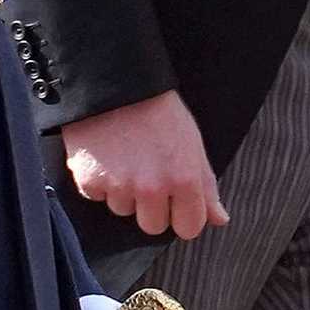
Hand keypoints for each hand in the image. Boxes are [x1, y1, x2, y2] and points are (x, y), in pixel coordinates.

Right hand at [63, 91, 227, 238]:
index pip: (189, 228)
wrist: (116, 82)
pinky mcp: (90, 181)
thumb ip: (206, 185)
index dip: (182, 213)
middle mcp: (152, 188)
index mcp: (184, 180)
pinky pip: (95, 195)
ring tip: (123, 156)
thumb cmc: (158, 110)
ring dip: (122, 190)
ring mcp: (119, 186)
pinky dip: (97, 180)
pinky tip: (104, 154)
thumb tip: (219, 219)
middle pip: (153, 226)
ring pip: (123, 209)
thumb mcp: (192, 143)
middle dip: (150, 206)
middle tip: (145, 172)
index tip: (174, 198)